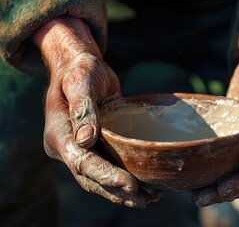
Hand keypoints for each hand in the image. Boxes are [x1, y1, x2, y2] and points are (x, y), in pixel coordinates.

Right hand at [32, 16, 160, 207]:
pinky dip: (123, 178)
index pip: (81, 162)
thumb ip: (82, 108)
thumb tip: (86, 139)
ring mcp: (81, 149)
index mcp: (58, 134)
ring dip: (121, 192)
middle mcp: (68, 146)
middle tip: (145, 201)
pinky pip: (107, 167)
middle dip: (116, 191)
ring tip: (149, 199)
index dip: (105, 176)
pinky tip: (144, 185)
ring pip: (99, 178)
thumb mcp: (81, 80)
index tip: (130, 185)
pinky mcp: (95, 147)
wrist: (82, 68)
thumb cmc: (81, 70)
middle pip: (90, 178)